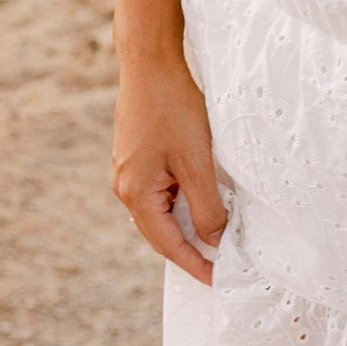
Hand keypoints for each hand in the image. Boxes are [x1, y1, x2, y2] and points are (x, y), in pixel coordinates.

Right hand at [113, 46, 226, 286]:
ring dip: (188, 224)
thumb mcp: (197, 163)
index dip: (194, 264)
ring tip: (217, 238)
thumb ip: (206, 208)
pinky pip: (161, 192)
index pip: (168, 244)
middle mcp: (125, 187)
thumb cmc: (173, 110)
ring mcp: (129, 172)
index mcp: (136, 194)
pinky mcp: (137, 157)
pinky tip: (203, 201)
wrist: (150, 65)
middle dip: (190, 249)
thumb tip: (214, 241)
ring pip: (162, 211)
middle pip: (161, 232)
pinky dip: (182, 202)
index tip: (217, 280)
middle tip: (221, 264)